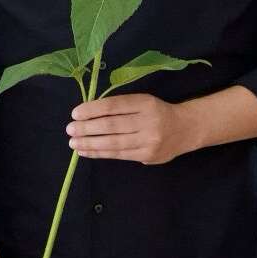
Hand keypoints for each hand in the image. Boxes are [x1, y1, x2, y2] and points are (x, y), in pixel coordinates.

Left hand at [67, 94, 188, 164]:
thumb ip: (121, 107)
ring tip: (73, 143)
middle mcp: (148, 121)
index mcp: (145, 103)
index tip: (76, 113)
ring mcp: (149, 140)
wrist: (186, 128)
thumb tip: (89, 114)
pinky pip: (119, 154)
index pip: (114, 105)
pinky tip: (86, 151)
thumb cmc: (158, 112)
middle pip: (112, 125)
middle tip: (70, 129)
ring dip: (90, 143)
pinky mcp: (147, 156)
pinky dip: (100, 153)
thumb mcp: (143, 101)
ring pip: (114, 142)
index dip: (93, 109)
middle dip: (87, 128)